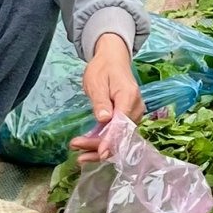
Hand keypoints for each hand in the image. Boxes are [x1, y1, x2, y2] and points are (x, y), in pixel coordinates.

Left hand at [71, 33, 143, 158]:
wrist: (112, 60)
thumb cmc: (103, 68)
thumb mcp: (96, 82)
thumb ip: (100, 101)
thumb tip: (104, 119)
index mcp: (129, 97)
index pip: (122, 124)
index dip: (111, 140)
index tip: (100, 153)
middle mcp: (135, 109)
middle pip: (120, 135)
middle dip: (99, 146)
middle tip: (76, 148)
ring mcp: (133, 115)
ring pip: (118, 138)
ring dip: (98, 146)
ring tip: (78, 153)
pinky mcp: (126, 119)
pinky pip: (116, 134)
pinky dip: (101, 141)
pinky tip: (86, 147)